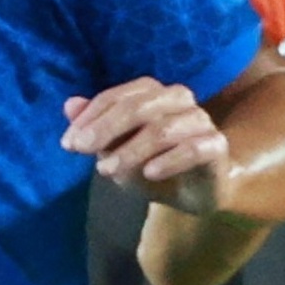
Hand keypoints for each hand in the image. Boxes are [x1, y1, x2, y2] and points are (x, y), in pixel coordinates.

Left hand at [62, 79, 231, 213]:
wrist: (196, 192)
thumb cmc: (154, 165)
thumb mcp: (118, 149)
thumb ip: (96, 128)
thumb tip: (69, 105)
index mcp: (153, 92)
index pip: (117, 97)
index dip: (90, 118)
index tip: (68, 144)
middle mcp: (178, 98)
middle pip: (139, 106)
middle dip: (106, 128)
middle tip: (82, 150)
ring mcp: (200, 120)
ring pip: (163, 129)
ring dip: (131, 151)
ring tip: (107, 171)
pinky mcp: (216, 145)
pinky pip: (192, 149)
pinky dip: (169, 160)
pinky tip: (150, 174)